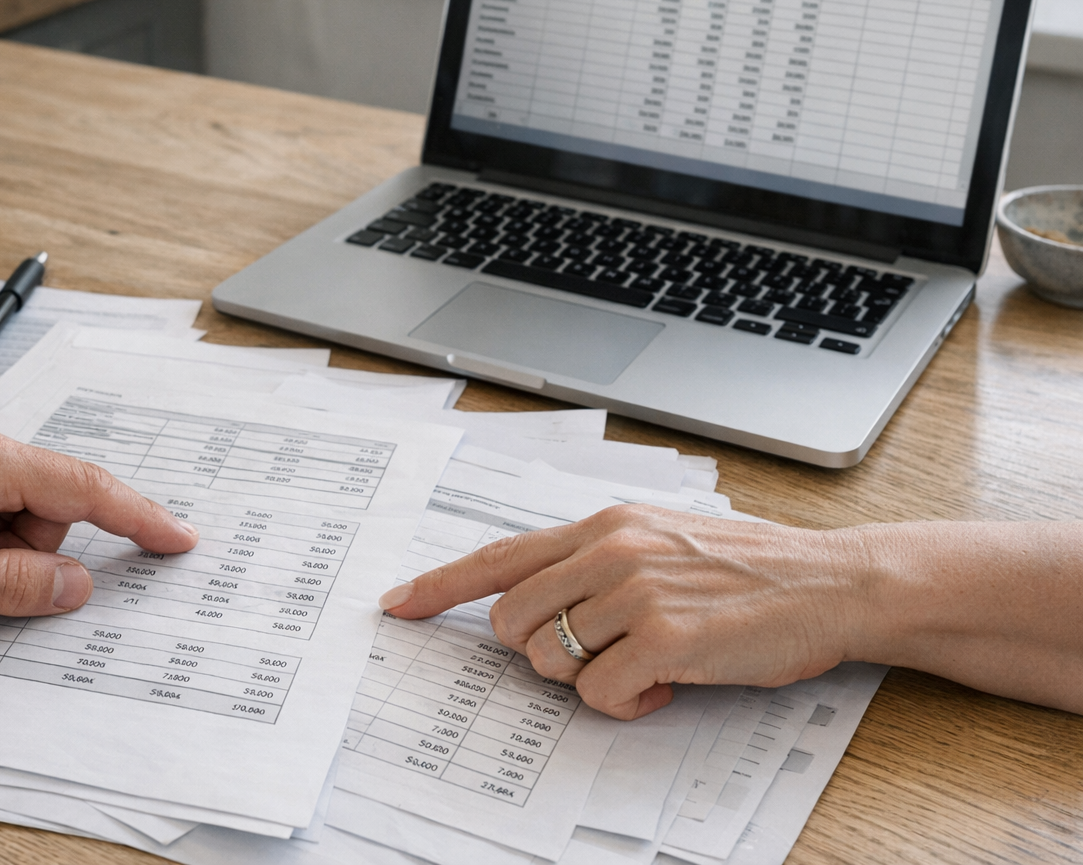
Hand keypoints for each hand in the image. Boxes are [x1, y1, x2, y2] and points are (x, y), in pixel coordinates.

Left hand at [378, 505, 865, 718]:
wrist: (831, 582)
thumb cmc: (748, 572)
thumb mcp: (662, 540)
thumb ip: (596, 561)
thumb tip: (538, 603)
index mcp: (604, 524)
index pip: (498, 555)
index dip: (440, 585)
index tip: (398, 604)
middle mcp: (610, 549)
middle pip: (511, 620)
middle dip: (537, 652)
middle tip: (596, 653)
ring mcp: (635, 592)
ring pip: (550, 661)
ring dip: (588, 679)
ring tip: (646, 664)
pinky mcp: (665, 638)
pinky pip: (599, 694)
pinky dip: (627, 704)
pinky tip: (668, 684)